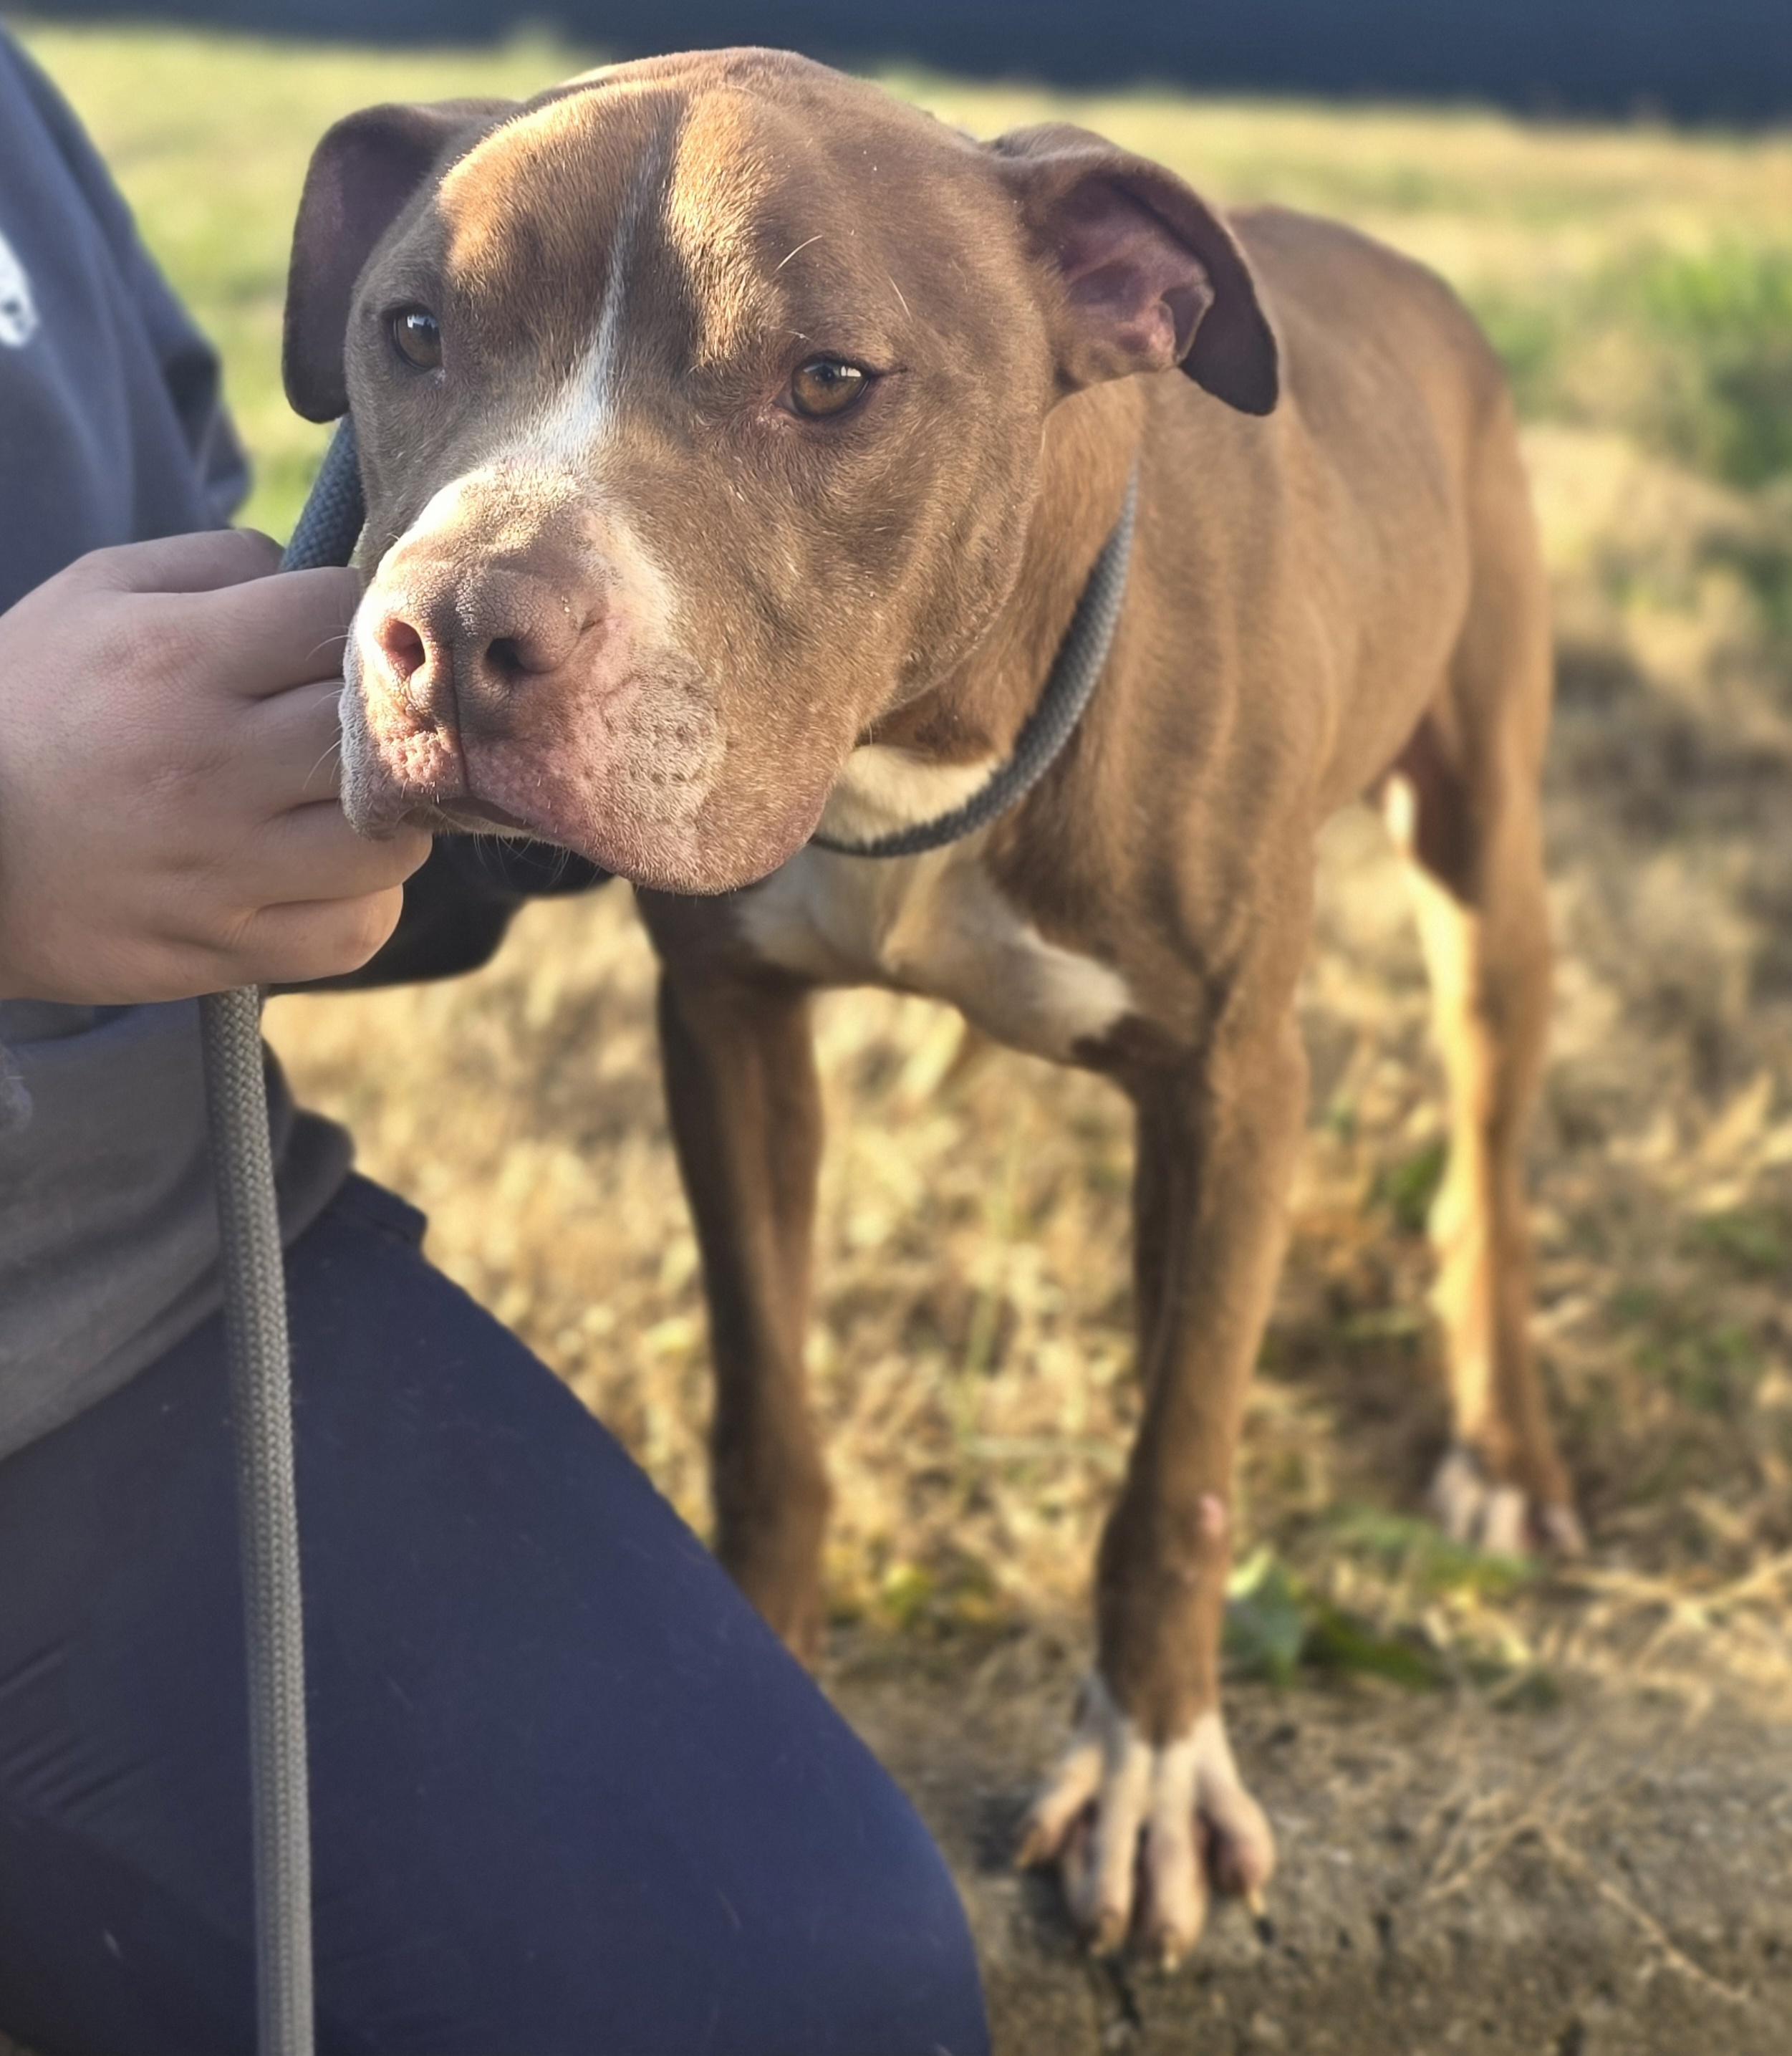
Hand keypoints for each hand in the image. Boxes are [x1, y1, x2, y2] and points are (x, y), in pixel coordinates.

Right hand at [0, 530, 430, 1003]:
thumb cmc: (28, 704)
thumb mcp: (92, 598)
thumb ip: (212, 566)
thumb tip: (311, 575)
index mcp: (181, 660)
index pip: (337, 615)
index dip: (351, 620)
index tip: (327, 645)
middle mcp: (212, 764)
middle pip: (377, 732)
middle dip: (382, 724)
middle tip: (350, 734)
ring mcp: (221, 866)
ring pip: (390, 843)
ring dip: (386, 821)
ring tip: (346, 809)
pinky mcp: (221, 948)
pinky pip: (353, 933)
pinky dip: (362, 906)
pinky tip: (329, 879)